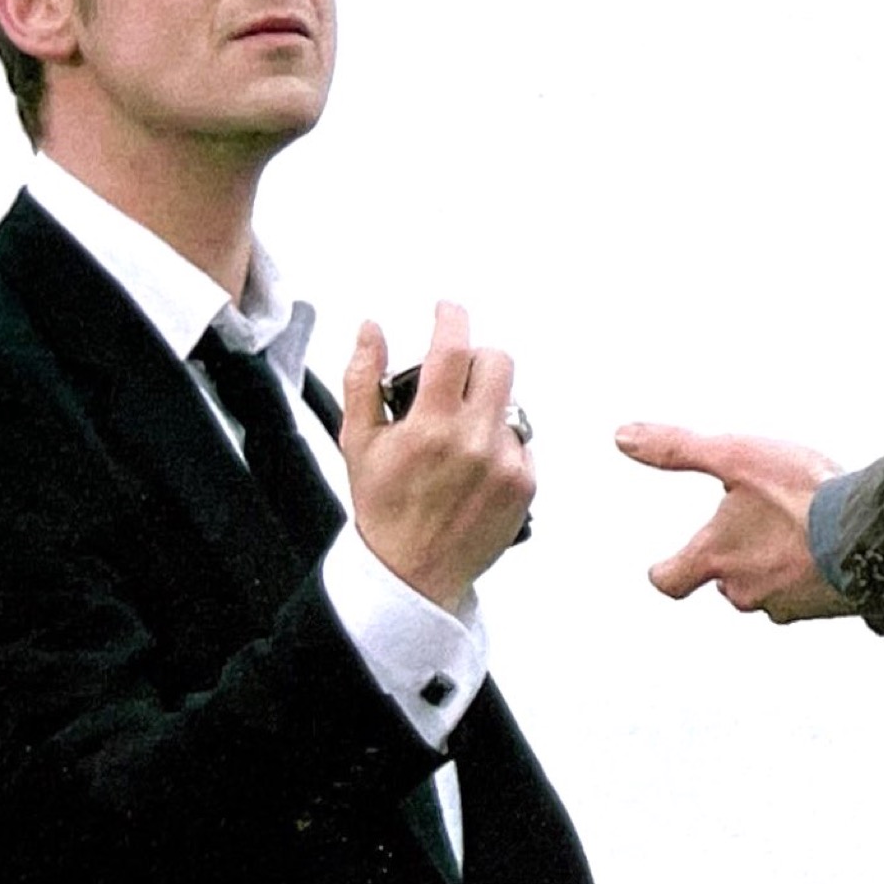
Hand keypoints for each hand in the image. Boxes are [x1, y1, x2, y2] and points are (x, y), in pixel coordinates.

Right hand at [342, 302, 534, 611]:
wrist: (412, 572)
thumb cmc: (383, 507)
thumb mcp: (358, 441)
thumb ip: (363, 378)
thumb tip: (371, 329)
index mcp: (430, 427)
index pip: (453, 349)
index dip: (452, 318)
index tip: (447, 311)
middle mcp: (474, 441)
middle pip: (498, 362)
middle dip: (475, 360)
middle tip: (454, 377)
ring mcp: (505, 462)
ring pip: (510, 401)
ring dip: (487, 405)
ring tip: (458, 438)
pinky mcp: (526, 483)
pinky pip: (521, 439)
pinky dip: (500, 442)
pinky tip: (474, 467)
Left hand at [614, 422, 851, 621]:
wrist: (874, 533)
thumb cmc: (801, 495)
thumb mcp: (736, 456)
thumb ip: (678, 449)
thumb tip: (622, 437)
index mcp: (716, 558)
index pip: (670, 580)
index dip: (666, 570)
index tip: (664, 566)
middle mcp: (745, 592)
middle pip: (725, 584)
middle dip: (735, 560)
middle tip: (758, 524)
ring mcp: (789, 606)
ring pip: (769, 590)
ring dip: (777, 566)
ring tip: (801, 530)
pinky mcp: (828, 610)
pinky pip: (811, 595)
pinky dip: (814, 573)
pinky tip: (832, 545)